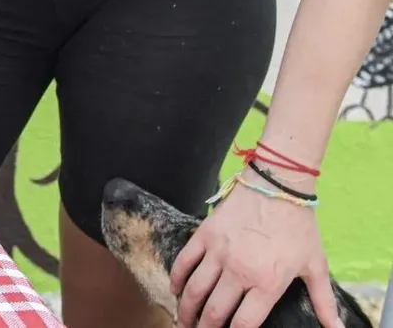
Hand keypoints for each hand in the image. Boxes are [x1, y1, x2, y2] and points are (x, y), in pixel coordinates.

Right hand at [171, 186, 340, 327]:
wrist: (277, 187)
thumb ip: (325, 303)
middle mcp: (239, 272)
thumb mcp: (315, 267)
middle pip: (215, 311)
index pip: (244, 323)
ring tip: (183, 321)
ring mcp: (219, 252)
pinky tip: (176, 289)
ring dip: (186, 310)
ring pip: (195, 289)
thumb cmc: (299, 228)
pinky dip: (178, 278)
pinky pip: (185, 260)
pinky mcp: (205, 234)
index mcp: (267, 284)